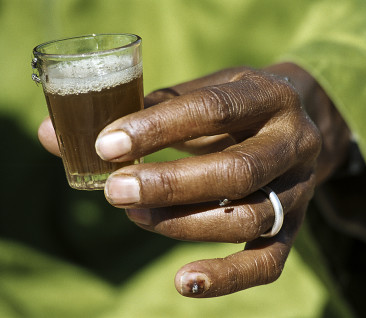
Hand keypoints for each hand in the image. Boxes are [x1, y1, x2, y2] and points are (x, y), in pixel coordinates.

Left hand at [38, 63, 349, 296]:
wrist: (297, 119)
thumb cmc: (235, 104)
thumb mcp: (200, 91)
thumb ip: (137, 111)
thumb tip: (51, 139)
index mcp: (270, 95)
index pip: (216, 109)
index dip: (160, 127)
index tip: (107, 145)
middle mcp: (294, 142)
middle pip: (238, 171)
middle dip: (172, 185)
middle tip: (117, 191)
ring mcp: (300, 189)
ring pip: (248, 218)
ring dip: (185, 224)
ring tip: (137, 217)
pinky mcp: (294, 227)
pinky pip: (268, 262)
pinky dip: (227, 278)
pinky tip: (183, 282)